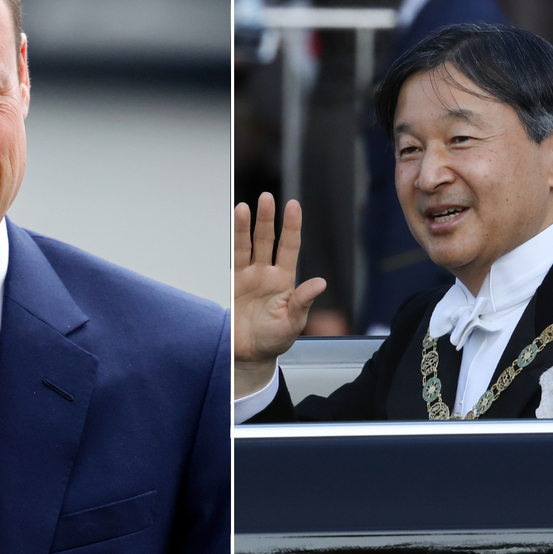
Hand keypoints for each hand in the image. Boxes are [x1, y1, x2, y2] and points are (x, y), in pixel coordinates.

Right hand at [233, 192, 325, 397]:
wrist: (248, 355)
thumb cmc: (274, 340)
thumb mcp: (293, 323)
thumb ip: (303, 302)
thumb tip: (320, 283)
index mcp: (286, 281)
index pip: (290, 247)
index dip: (291, 226)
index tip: (293, 205)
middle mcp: (267, 274)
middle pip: (268, 240)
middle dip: (267, 219)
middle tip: (266, 197)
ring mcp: (248, 276)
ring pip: (248, 245)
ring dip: (245, 226)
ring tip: (244, 207)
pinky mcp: (232, 283)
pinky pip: (232, 258)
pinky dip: (232, 243)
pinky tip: (231, 227)